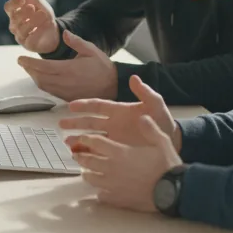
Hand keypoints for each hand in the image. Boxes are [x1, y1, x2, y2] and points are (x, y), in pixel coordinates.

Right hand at [6, 0, 59, 53]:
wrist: (54, 30)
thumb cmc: (41, 14)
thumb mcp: (35, 0)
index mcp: (15, 13)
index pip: (8, 7)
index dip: (14, 3)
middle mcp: (15, 25)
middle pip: (14, 18)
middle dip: (23, 12)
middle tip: (32, 7)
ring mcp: (21, 36)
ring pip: (21, 29)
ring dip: (32, 20)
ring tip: (43, 14)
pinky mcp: (29, 45)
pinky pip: (30, 39)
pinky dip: (37, 31)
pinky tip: (45, 25)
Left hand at [17, 30, 116, 100]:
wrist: (114, 86)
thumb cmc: (103, 67)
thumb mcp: (91, 50)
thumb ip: (76, 42)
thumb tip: (64, 33)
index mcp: (70, 69)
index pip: (44, 66)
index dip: (30, 63)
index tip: (20, 58)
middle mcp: (65, 82)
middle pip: (40, 77)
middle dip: (28, 69)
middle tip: (22, 62)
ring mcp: (66, 92)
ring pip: (43, 86)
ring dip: (34, 77)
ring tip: (29, 69)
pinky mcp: (67, 98)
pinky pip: (50, 92)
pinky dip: (42, 84)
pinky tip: (40, 78)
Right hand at [61, 75, 179, 152]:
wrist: (171, 140)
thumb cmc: (162, 121)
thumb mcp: (156, 104)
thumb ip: (145, 92)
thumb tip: (134, 78)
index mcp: (119, 110)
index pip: (98, 105)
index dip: (84, 105)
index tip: (71, 106)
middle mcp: (113, 123)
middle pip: (90, 122)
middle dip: (75, 122)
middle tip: (61, 124)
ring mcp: (114, 137)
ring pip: (91, 136)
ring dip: (78, 138)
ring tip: (66, 142)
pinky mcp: (116, 150)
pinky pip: (99, 150)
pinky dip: (88, 152)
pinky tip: (79, 155)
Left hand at [70, 115, 181, 212]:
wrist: (173, 191)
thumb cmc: (166, 165)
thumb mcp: (161, 141)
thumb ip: (149, 128)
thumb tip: (142, 117)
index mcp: (120, 152)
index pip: (96, 143)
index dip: (86, 139)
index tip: (82, 138)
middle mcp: (112, 168)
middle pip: (88, 161)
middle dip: (81, 156)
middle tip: (76, 154)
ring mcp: (113, 185)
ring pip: (91, 179)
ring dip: (87, 174)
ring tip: (85, 172)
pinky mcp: (118, 199)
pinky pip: (102, 196)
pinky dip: (99, 193)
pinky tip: (101, 192)